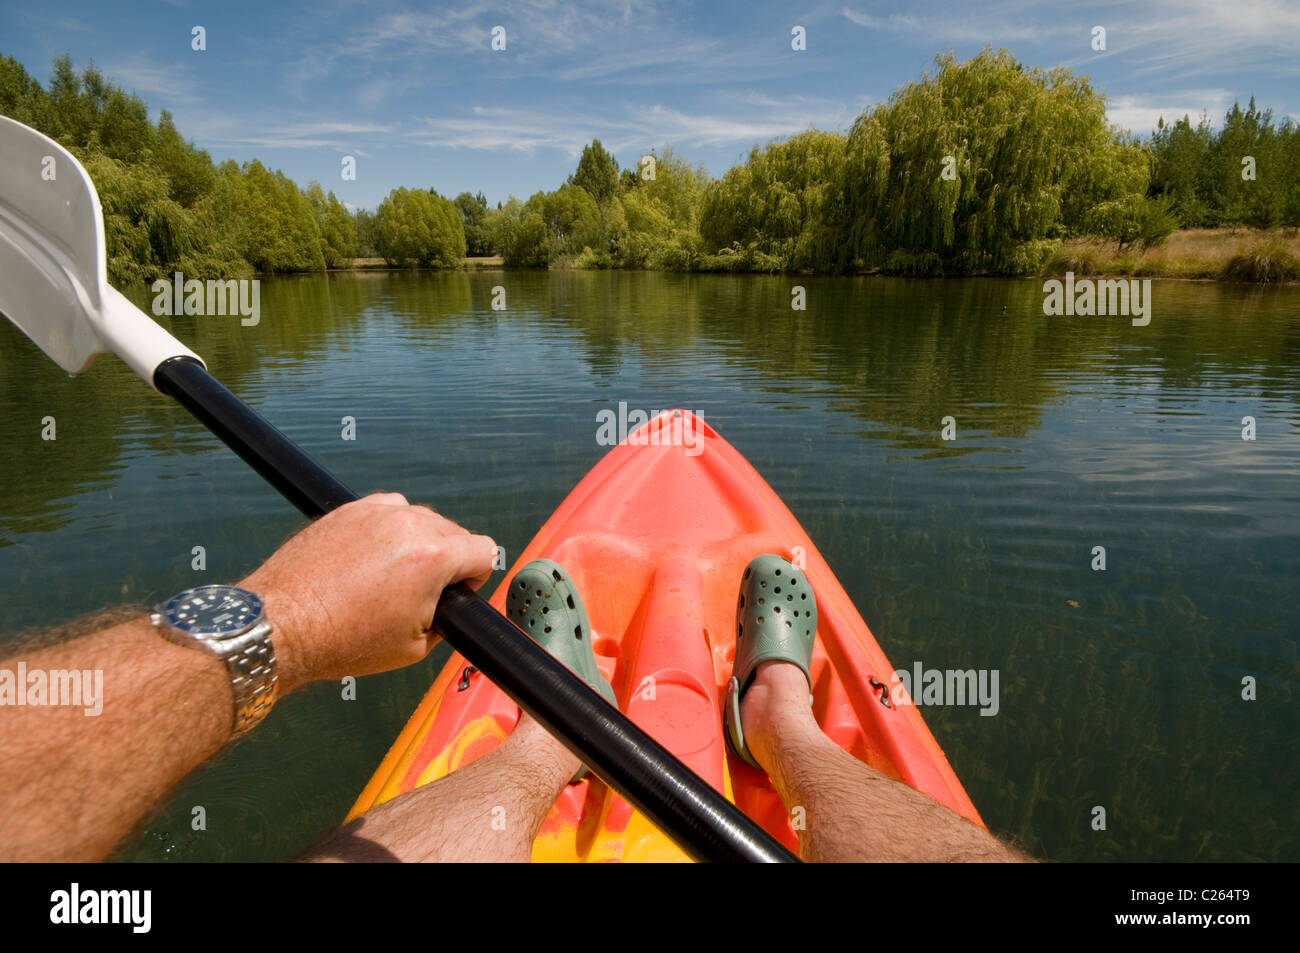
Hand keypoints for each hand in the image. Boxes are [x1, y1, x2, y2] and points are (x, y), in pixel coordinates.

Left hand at [239, 493, 496, 694]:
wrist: (282, 626)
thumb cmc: (339, 639)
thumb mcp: (413, 646)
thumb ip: (446, 615)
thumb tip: (450, 603)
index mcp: (432, 556)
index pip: (484, 550)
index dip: (475, 577)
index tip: (458, 590)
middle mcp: (407, 523)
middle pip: (453, 532)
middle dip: (445, 560)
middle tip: (418, 593)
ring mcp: (375, 511)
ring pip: (420, 518)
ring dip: (416, 543)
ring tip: (389, 577)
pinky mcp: (348, 509)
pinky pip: (386, 512)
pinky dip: (385, 532)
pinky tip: (368, 561)